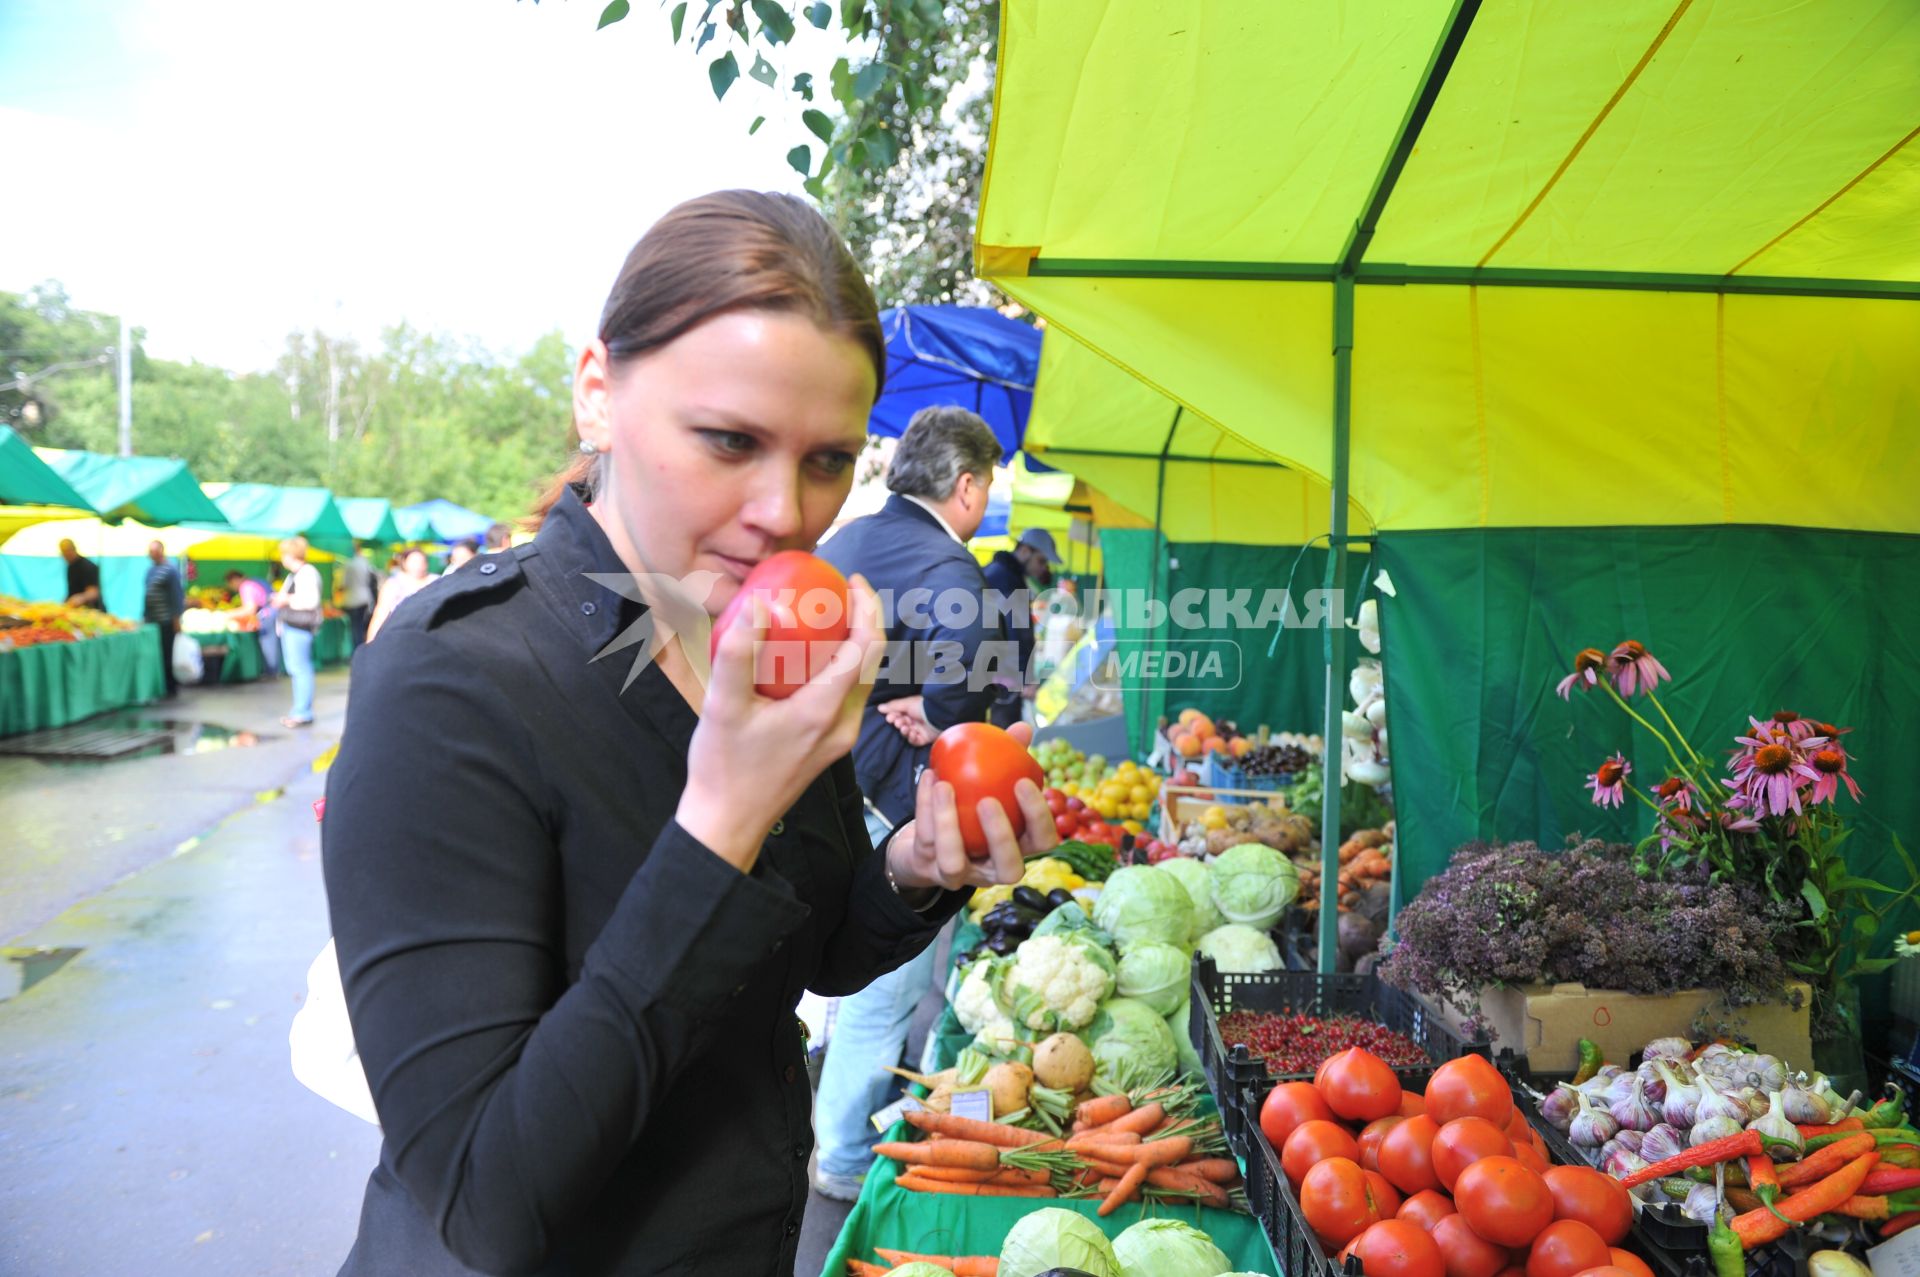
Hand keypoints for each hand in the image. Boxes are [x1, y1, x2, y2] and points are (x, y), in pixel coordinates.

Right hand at [676, 574, 885, 872]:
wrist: (727, 821)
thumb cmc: (722, 767)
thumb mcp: (722, 705)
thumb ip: (739, 653)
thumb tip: (760, 605)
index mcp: (824, 711)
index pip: (865, 649)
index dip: (867, 608)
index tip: (851, 580)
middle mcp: (842, 725)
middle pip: (871, 661)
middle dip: (865, 620)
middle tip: (841, 589)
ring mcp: (839, 738)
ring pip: (860, 679)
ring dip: (854, 643)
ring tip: (829, 613)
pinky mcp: (828, 746)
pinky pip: (845, 695)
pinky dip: (839, 666)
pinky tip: (810, 655)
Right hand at [877, 695, 934, 746]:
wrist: (938, 714)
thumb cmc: (923, 706)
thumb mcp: (906, 703)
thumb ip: (893, 706)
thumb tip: (879, 708)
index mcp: (910, 711)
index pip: (898, 716)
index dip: (893, 717)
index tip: (889, 718)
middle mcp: (914, 720)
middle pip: (901, 725)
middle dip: (898, 724)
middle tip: (898, 723)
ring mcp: (919, 730)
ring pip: (906, 734)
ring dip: (904, 731)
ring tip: (905, 728)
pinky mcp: (924, 738)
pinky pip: (914, 741)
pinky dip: (911, 738)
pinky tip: (912, 733)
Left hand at [885, 721, 1058, 891]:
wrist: (927, 843)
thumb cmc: (971, 810)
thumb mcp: (991, 785)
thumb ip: (1009, 759)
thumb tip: (1023, 729)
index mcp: (1018, 848)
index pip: (1043, 842)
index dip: (1038, 818)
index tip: (1023, 782)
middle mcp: (993, 871)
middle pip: (1010, 869)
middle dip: (1000, 836)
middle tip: (988, 800)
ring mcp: (959, 876)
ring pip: (954, 863)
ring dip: (948, 823)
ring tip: (946, 786)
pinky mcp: (928, 870)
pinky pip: (925, 841)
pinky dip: (924, 807)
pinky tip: (929, 777)